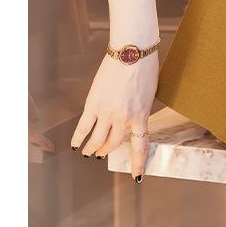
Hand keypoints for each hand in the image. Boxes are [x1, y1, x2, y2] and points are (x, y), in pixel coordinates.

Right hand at [71, 51, 158, 180]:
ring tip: (88, 153)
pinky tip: (75, 144)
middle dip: (108, 151)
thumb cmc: (145, 67)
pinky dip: (78, 137)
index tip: (136, 175)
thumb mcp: (150, 93)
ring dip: (93, 148)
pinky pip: (84, 126)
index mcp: (141, 115)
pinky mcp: (93, 103)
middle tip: (103, 154)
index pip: (140, 145)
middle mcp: (123, 118)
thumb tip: (135, 118)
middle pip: (114, 143)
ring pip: (97, 139)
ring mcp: (107, 112)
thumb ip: (141, 108)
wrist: (132, 51)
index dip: (138, 163)